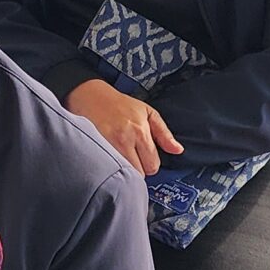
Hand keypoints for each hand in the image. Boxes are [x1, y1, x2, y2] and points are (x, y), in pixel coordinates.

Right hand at [66, 78, 182, 175]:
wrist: (91, 95)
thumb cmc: (120, 104)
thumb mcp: (148, 113)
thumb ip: (164, 134)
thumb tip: (178, 150)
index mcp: (140, 132)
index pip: (152, 166)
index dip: (150, 164)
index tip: (144, 158)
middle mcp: (124, 140)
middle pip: (138, 174)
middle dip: (138, 169)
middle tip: (133, 158)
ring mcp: (108, 145)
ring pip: (123, 174)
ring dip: (124, 170)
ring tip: (121, 158)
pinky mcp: (94, 148)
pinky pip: (107, 169)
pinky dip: (110, 168)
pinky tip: (110, 159)